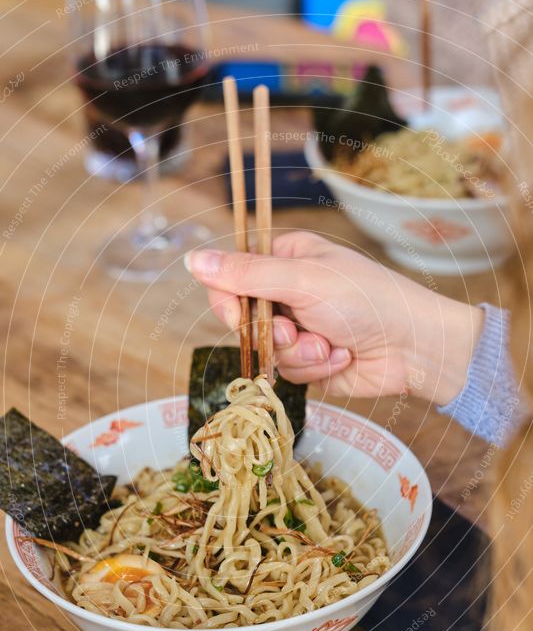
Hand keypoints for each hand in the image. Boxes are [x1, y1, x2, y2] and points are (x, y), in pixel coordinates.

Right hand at [185, 231, 482, 403]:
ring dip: (300, 354)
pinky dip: (316, 368)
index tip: (238, 315)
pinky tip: (342, 357)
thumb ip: (246, 275)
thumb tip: (190, 260)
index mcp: (286, 259)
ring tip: (331, 345)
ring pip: (268, 352)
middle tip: (294, 331)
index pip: (232, 279)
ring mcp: (301, 329)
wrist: (415, 347)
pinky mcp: (312, 362)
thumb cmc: (367, 300)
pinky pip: (291, 372)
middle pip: (245, 320)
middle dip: (272, 333)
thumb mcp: (303, 280)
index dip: (229, 302)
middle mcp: (289, 293)